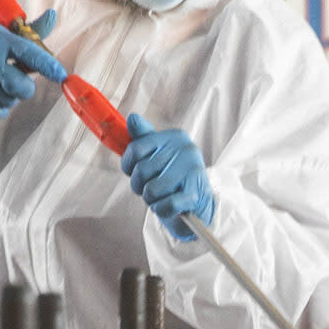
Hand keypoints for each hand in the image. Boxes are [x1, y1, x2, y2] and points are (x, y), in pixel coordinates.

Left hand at [120, 113, 216, 240]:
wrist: (200, 206)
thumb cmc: (172, 179)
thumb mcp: (157, 156)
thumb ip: (143, 138)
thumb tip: (132, 117)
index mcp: (175, 137)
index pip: (135, 148)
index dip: (128, 165)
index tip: (133, 172)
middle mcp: (186, 149)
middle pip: (141, 171)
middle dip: (139, 186)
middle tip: (151, 188)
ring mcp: (192, 171)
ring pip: (151, 190)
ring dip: (151, 201)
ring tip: (162, 197)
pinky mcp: (196, 194)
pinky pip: (164, 205)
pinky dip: (162, 210)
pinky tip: (169, 208)